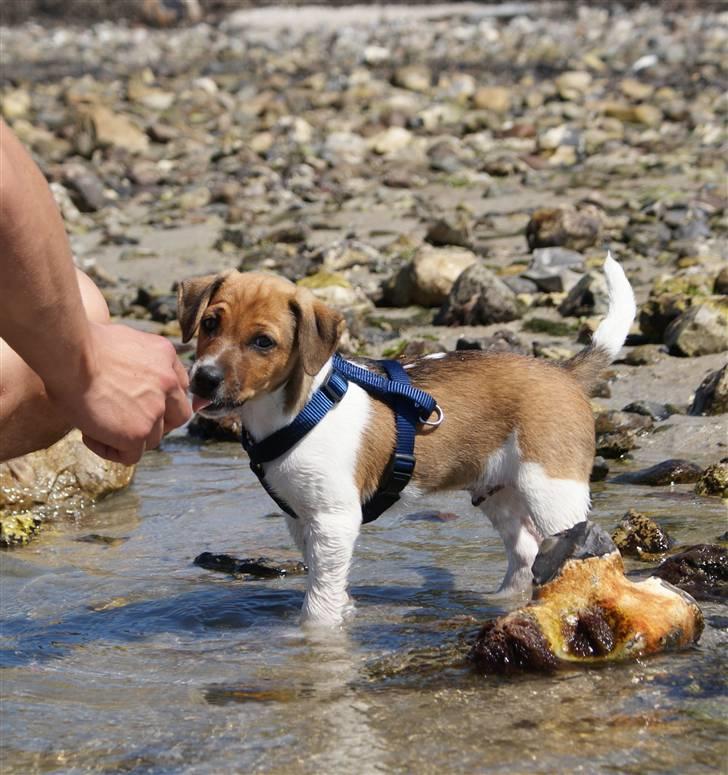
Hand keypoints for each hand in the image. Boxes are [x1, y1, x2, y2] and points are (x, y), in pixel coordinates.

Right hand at [48, 322, 191, 464]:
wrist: (70, 354)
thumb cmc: (81, 345)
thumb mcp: (123, 341)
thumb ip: (138, 362)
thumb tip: (127, 376)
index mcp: (165, 355)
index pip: (179, 387)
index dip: (163, 401)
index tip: (142, 405)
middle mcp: (168, 382)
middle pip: (178, 416)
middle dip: (158, 424)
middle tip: (128, 423)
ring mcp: (156, 409)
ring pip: (152, 438)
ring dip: (127, 438)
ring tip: (96, 425)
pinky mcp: (138, 432)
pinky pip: (131, 455)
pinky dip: (110, 451)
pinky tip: (89, 436)